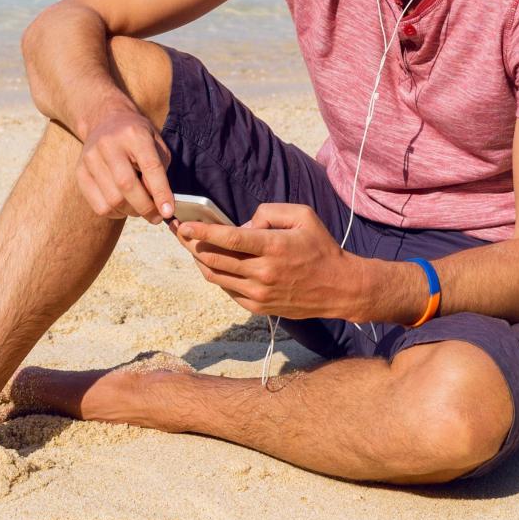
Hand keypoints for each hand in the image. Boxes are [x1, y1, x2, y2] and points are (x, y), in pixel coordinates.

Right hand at [75, 107, 174, 223]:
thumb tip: (158, 204)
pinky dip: (115, 213)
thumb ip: (159, 172)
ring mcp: (90, 158)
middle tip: (157, 217)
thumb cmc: (137, 137)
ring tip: (140, 208)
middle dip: (145, 208)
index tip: (169, 212)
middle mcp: (109, 144)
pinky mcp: (80, 172)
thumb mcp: (156, 145)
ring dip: (131, 212)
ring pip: (112, 200)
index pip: (150, 167)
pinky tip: (123, 206)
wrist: (105, 120)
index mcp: (134, 134)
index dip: (161, 192)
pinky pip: (99, 206)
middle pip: (127, 186)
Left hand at [173, 203, 366, 320]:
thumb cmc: (321, 247)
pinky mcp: (258, 307)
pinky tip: (215, 264)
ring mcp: (259, 293)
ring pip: (216, 276)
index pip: (229, 239)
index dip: (202, 232)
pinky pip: (227, 290)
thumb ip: (270, 212)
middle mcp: (263, 272)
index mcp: (274, 247)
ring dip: (200, 261)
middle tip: (179, 233)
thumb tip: (243, 224)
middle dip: (191, 245)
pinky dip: (217, 276)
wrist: (339, 287)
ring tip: (192, 247)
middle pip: (214, 259)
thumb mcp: (303, 216)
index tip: (184, 225)